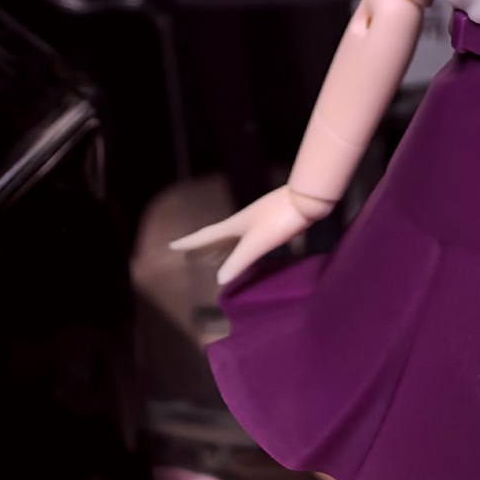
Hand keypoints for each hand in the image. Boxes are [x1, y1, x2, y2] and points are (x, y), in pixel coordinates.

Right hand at [170, 185, 333, 284]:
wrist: (308, 199)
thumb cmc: (281, 219)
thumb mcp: (257, 244)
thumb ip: (238, 261)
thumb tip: (218, 280)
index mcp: (235, 225)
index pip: (206, 236)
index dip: (189, 243)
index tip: (171, 246)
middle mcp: (243, 222)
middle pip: (217, 237)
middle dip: (202, 249)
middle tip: (190, 258)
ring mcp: (257, 221)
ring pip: (232, 238)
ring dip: (220, 249)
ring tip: (213, 261)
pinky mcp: (271, 223)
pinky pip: (246, 239)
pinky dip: (238, 248)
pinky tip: (246, 254)